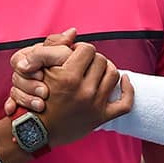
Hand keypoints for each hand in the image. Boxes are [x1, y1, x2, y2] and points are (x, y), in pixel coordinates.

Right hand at [4, 30, 134, 144]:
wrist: (35, 130)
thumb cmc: (35, 98)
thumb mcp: (39, 70)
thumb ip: (53, 48)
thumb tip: (73, 32)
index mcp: (69, 77)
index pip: (87, 49)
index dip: (81, 49)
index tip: (74, 55)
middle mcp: (85, 90)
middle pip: (101, 60)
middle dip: (92, 59)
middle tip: (83, 64)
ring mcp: (95, 105)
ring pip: (114, 75)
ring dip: (107, 69)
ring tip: (97, 70)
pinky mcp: (101, 117)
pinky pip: (125, 103)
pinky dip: (128, 89)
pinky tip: (124, 80)